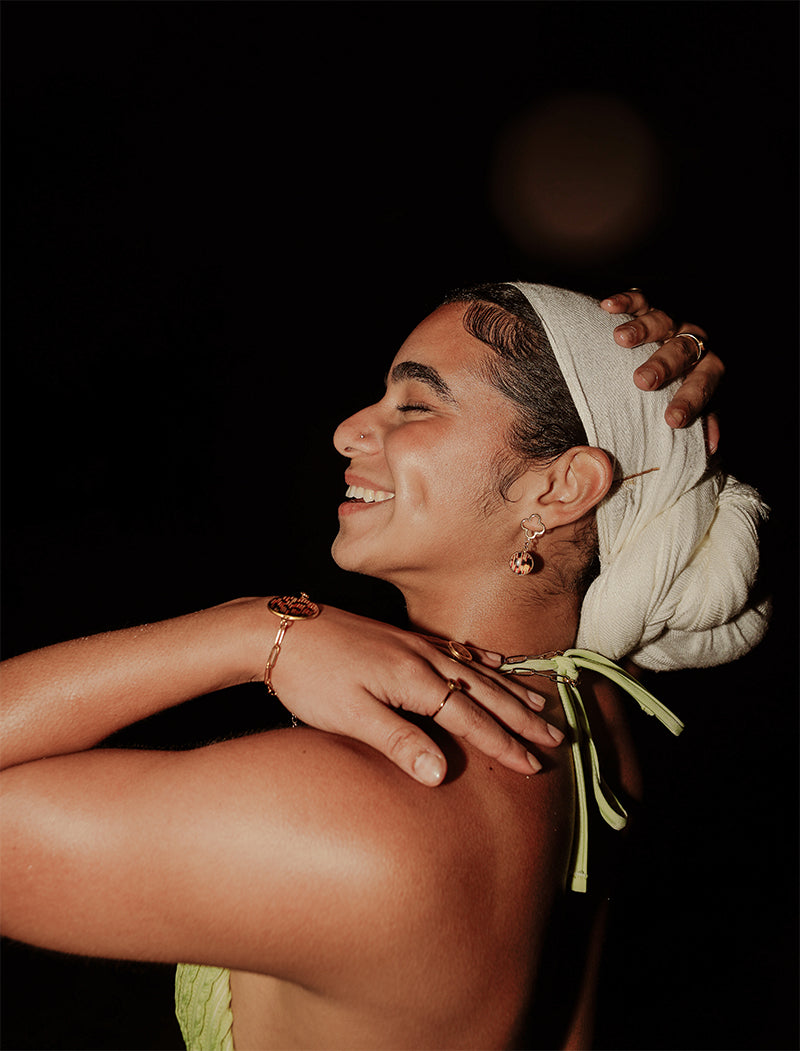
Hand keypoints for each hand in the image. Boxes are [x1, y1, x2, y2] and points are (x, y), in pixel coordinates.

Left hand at [266, 604, 559, 787]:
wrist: (278, 629)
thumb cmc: (310, 677)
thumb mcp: (350, 716)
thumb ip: (399, 742)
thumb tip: (442, 774)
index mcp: (414, 680)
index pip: (471, 717)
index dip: (503, 743)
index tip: (534, 765)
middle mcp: (423, 658)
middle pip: (485, 691)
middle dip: (522, 717)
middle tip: (556, 738)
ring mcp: (414, 645)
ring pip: (476, 670)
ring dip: (511, 690)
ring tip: (541, 705)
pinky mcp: (401, 639)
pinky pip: (456, 651)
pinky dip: (482, 661)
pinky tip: (494, 664)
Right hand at [600, 289, 722, 450]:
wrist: (683, 340)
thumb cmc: (687, 379)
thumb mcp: (701, 399)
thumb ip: (705, 419)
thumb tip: (710, 447)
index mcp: (707, 366)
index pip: (702, 384)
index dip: (689, 401)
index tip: (672, 420)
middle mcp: (692, 341)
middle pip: (682, 350)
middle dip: (663, 365)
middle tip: (643, 380)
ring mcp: (671, 321)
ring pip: (662, 319)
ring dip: (642, 329)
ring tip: (620, 338)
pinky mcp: (650, 305)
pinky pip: (640, 298)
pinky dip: (626, 300)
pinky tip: (607, 306)